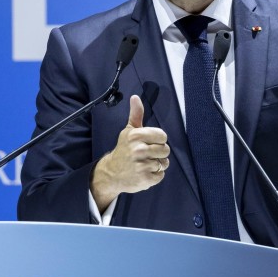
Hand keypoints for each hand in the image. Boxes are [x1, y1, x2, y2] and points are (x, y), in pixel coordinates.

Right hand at [90, 95, 169, 212]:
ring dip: (158, 165)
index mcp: (135, 136)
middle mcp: (138, 150)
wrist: (111, 173)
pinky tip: (145, 173)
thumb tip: (135, 97)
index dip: (158, 140)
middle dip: (159, 153)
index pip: (162, 136)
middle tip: (147, 155)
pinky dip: (155, 175)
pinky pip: (161, 175)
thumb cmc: (124, 150)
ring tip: (145, 164)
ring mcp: (141, 165)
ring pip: (164, 163)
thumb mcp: (128, 131)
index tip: (149, 143)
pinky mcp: (145, 179)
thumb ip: (135, 115)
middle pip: (165, 150)